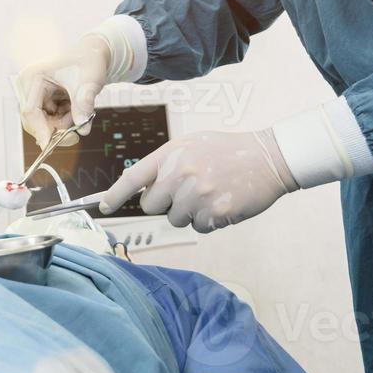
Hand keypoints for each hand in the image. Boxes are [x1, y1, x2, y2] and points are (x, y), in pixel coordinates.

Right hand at [17, 34, 111, 148]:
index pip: (30, 110)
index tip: (50, 145)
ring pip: (43, 124)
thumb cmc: (88, 61)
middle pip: (33, 121)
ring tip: (79, 110)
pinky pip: (51, 120)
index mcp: (34, 76)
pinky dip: (65, 120)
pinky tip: (74, 108)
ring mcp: (36, 95)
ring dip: (62, 124)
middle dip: (55, 130)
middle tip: (75, 136)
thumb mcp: (89, 81)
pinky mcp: (44, 101)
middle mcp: (30, 87)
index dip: (40, 130)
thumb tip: (83, 129)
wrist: (94, 54)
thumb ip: (84, 103)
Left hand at [99, 130, 298, 233]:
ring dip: (190, 213)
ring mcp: (198, 194)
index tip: (104, 207)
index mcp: (172, 154)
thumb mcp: (192, 145)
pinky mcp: (215, 213)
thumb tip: (144, 188)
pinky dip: (210, 221)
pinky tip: (223, 203)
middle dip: (165, 204)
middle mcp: (181, 173)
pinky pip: (200, 227)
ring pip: (176, 219)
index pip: (133, 178)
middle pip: (152, 206)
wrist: (268, 158)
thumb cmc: (227, 151)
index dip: (115, 195)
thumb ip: (167, 164)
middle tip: (188, 191)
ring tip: (211, 193)